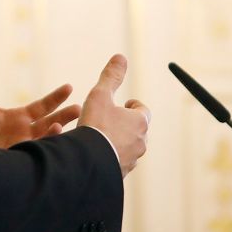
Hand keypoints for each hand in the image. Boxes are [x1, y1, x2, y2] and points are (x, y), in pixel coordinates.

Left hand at [0, 52, 79, 148]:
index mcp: (18, 118)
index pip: (43, 107)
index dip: (56, 97)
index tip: (69, 87)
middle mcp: (24, 133)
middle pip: (50, 122)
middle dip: (64, 116)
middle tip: (79, 108)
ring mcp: (22, 147)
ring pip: (45, 139)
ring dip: (55, 132)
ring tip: (60, 125)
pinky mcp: (17, 158)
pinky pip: (34, 153)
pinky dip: (42, 147)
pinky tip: (48, 140)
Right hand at [77, 54, 148, 176]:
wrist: (89, 162)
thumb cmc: (96, 126)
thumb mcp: (100, 95)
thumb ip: (111, 77)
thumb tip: (121, 57)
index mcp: (140, 122)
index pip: (143, 111)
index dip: (132, 106)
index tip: (124, 104)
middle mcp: (141, 142)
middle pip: (137, 130)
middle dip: (126, 125)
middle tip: (111, 121)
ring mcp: (132, 160)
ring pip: (129, 148)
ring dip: (119, 142)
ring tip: (102, 139)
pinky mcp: (121, 174)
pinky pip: (118, 163)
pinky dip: (111, 157)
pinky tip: (97, 155)